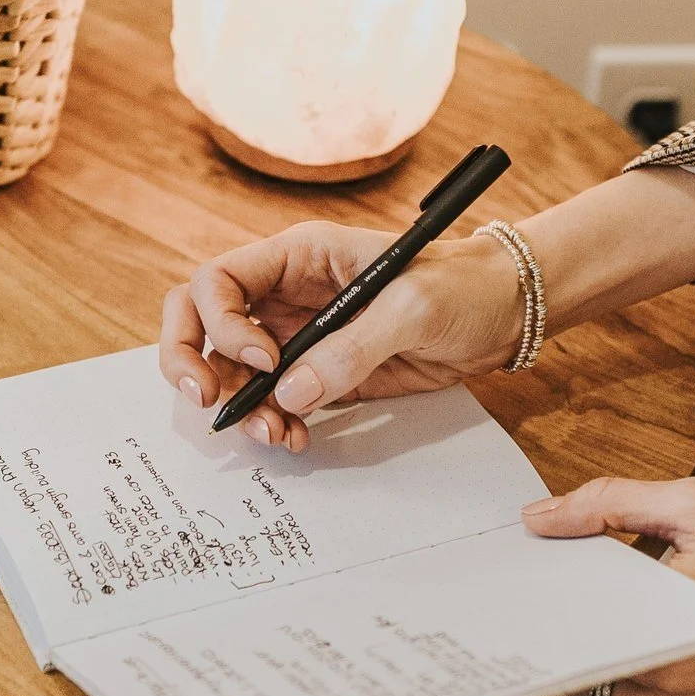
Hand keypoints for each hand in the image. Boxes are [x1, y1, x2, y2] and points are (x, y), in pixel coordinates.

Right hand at [158, 221, 525, 450]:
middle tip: (208, 401)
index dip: (222, 323)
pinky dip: (272, 423)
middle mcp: (285, 294)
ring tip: (274, 435)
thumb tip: (293, 392)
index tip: (265, 361)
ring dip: (239, 407)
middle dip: (190, 360)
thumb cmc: (462, 285)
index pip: (218, 280)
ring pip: (231, 371)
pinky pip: (273, 400)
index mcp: (298, 256)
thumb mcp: (413, 306)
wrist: (504, 313)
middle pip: (201, 321)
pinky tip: (295, 439)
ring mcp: (297, 336)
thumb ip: (353, 347)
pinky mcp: (319, 374)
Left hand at [523, 477, 694, 695]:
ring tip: (608, 614)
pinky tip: (653, 639)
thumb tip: (540, 518)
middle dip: (570, 634)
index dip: (538, 617)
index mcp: (661, 631)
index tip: (519, 594)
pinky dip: (640, 680)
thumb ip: (610, 504)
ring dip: (605, 661)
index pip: (567, 639)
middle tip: (555, 597)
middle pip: (583, 670)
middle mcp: (672, 690)